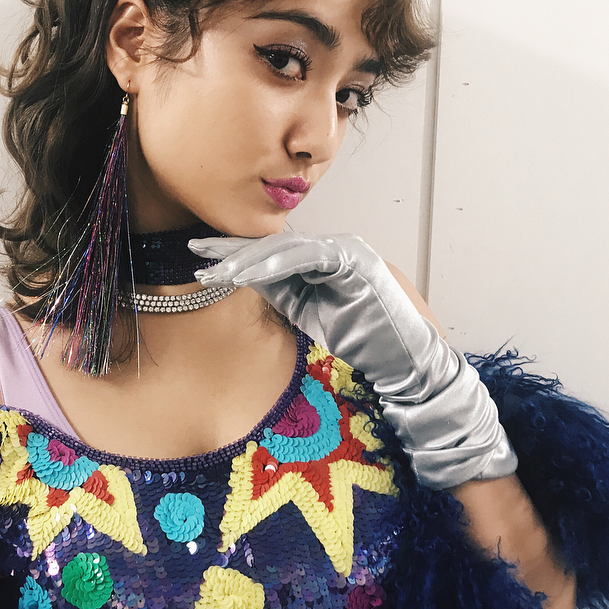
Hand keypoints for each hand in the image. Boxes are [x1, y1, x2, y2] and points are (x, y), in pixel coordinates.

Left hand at [191, 232, 517, 488]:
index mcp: (318, 263)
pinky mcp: (356, 261)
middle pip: (272, 245)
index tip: (200, 257)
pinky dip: (279, 260)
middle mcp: (330, 251)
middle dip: (233, 247)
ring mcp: (344, 252)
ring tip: (216, 265)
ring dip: (248, 256)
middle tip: (196, 248)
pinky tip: (250, 269)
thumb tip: (243, 283)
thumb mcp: (309, 315)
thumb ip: (282, 295)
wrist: (411, 363)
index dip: (234, 254)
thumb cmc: (365, 342)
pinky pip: (310, 256)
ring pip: (286, 247)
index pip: (269, 253)